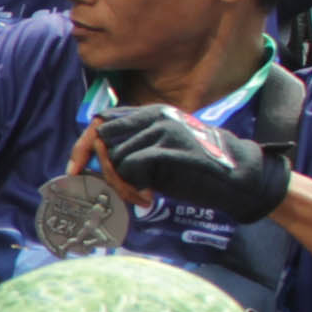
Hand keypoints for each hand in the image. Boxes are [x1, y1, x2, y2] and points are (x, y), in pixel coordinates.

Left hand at [86, 100, 289, 223]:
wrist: (239, 177)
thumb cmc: (195, 171)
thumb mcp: (156, 156)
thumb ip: (127, 154)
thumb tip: (85, 169)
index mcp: (149, 114)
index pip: (101, 122)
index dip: (82, 147)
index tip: (72, 172)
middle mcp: (154, 116)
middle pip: (104, 142)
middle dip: (104, 172)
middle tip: (122, 192)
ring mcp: (163, 129)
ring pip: (116, 159)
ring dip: (122, 185)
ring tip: (143, 196)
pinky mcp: (170, 147)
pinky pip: (131, 169)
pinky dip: (133, 189)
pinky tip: (149, 198)